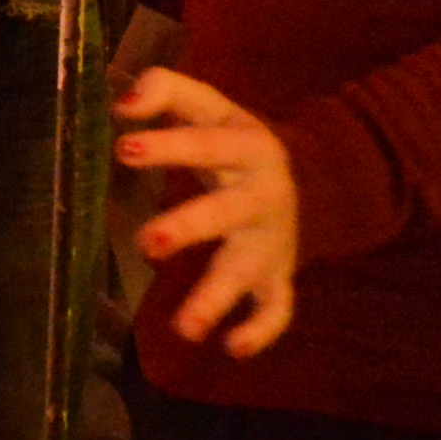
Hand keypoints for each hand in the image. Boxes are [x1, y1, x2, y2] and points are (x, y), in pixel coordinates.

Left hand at [115, 65, 300, 359]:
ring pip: (247, 270)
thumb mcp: (214, 107)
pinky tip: (231, 347)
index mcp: (246, 145)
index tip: (123, 147)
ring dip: (216, 297)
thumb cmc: (237, 142)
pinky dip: (261, 330)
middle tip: (145, 241)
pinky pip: (278, 307)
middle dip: (188, 227)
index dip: (168, 145)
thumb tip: (120, 103)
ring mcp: (273, 239)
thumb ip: (167, 91)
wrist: (320, 178)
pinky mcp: (280, 274)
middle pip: (226, 211)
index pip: (206, 142)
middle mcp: (263, 194)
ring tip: (185, 328)